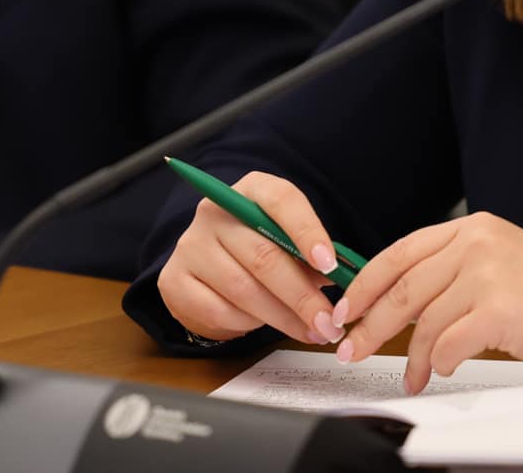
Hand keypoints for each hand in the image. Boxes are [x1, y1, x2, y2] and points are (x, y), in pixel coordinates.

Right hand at [157, 172, 348, 346]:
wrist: (208, 269)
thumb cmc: (260, 250)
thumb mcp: (287, 242)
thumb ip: (313, 256)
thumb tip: (347, 281)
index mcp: (250, 189)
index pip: (281, 199)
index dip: (308, 232)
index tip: (331, 265)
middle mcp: (214, 211)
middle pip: (264, 254)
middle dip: (302, 295)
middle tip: (329, 322)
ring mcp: (190, 245)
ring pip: (244, 289)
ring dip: (283, 318)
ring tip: (311, 332)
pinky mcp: (174, 280)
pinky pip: (219, 311)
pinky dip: (249, 325)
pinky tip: (268, 328)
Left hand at [330, 212, 522, 393]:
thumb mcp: (499, 265)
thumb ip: (453, 272)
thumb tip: (400, 303)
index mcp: (473, 229)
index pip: (400, 252)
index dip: (365, 284)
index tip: (346, 308)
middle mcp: (477, 243)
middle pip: (403, 288)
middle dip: (369, 324)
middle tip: (350, 348)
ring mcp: (488, 273)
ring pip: (423, 321)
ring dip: (409, 357)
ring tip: (409, 377)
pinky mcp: (499, 308)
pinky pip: (447, 343)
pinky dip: (438, 363)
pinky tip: (440, 370)